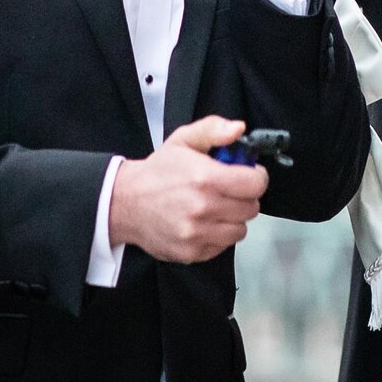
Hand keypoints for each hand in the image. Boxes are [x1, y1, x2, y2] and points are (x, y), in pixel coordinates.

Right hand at [107, 116, 269, 263]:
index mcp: (205, 178)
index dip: (255, 178)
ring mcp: (197, 233)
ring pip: (240, 230)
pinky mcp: (192, 252)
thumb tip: (238, 128)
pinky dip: (217, 235)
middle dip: (243, 197)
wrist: (125, 203)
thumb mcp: (183, 140)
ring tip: (214, 207)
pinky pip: (222, 246)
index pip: (255, 185)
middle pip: (251, 209)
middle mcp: (203, 208)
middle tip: (227, 190)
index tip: (247, 175)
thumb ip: (213, 129)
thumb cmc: (158, 172)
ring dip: (232, 219)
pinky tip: (202, 222)